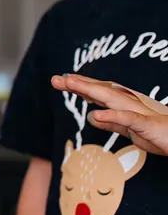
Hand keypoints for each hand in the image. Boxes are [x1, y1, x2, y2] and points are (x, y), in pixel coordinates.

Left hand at [52, 73, 167, 154]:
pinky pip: (127, 119)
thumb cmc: (160, 135)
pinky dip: (111, 116)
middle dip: (79, 84)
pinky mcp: (147, 125)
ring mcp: (139, 113)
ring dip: (90, 90)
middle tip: (57, 79)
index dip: (81, 86)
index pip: (100, 93)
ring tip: (71, 85)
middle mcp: (131, 104)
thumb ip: (112, 124)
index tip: (62, 80)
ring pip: (111, 99)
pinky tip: (95, 114)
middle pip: (101, 91)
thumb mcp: (130, 131)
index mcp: (126, 106)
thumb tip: (93, 117)